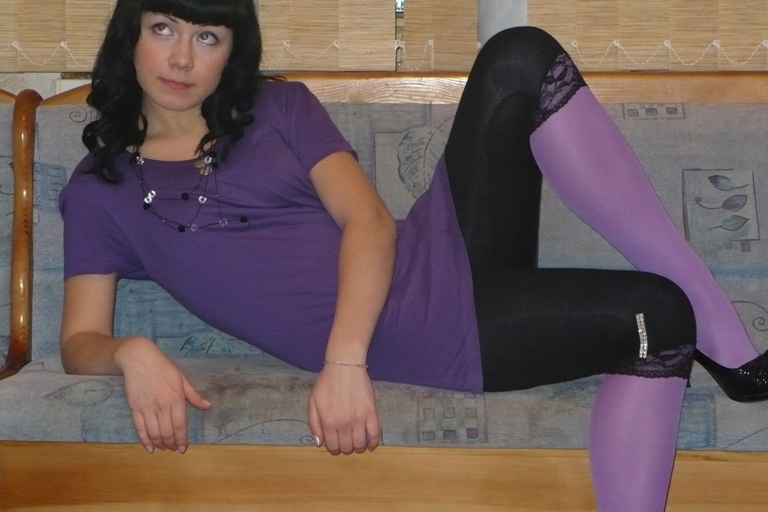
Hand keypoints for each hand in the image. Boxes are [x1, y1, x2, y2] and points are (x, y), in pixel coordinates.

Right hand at [115, 337, 211, 453]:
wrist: (138, 358)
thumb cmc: (163, 367)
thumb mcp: (182, 378)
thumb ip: (194, 395)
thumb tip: (208, 406)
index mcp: (176, 398)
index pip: (180, 425)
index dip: (182, 439)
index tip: (184, 448)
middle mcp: (161, 405)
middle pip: (167, 432)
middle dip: (172, 444)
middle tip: (175, 449)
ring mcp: (146, 407)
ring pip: (154, 433)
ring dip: (160, 444)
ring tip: (164, 448)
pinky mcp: (134, 408)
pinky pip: (140, 428)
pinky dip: (144, 440)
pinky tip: (149, 448)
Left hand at [308, 364, 380, 454]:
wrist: (345, 366)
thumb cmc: (326, 382)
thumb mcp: (313, 401)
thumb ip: (314, 423)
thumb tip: (319, 443)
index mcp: (328, 422)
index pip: (332, 446)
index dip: (333, 448)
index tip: (335, 444)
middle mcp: (344, 424)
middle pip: (347, 447)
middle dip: (345, 447)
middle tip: (345, 441)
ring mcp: (359, 419)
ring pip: (360, 444)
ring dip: (358, 447)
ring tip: (356, 441)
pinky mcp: (371, 413)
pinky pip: (375, 434)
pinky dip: (373, 443)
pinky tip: (370, 444)